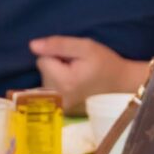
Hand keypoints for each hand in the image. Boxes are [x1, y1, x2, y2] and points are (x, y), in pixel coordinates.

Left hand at [30, 37, 148, 112]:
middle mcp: (57, 97)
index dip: (57, 54)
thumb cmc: (105, 64)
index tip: (74, 59)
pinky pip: (49, 88)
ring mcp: (58, 105)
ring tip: (78, 73)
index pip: (42, 59)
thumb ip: (58, 44)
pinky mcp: (60, 108)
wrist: (120, 85)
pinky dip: (59, 82)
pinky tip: (74, 83)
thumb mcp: (85, 47)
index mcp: (63, 81)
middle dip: (57, 64)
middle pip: (43, 70)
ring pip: (45, 78)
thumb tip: (32, 46)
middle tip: (78, 66)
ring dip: (58, 73)